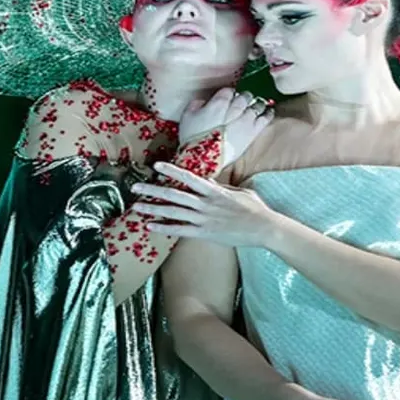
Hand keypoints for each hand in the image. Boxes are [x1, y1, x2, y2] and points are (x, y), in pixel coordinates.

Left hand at [131, 162, 275, 246]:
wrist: (263, 228)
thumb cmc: (254, 208)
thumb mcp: (238, 191)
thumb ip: (220, 187)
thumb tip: (207, 180)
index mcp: (213, 190)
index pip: (188, 177)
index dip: (171, 170)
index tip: (156, 165)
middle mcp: (205, 203)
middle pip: (173, 195)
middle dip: (152, 190)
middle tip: (135, 187)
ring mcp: (203, 219)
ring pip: (173, 212)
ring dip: (153, 209)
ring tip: (136, 206)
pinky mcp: (204, 233)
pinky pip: (180, 230)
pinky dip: (164, 228)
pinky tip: (150, 226)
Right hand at [179, 87, 272, 164]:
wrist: (203, 159)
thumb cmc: (192, 138)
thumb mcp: (186, 117)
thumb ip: (196, 104)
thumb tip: (203, 102)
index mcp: (219, 102)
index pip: (228, 91)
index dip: (228, 94)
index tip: (227, 97)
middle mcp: (235, 108)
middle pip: (244, 96)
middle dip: (243, 97)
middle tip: (242, 100)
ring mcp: (246, 120)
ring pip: (256, 105)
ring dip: (255, 104)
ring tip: (256, 105)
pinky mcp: (252, 133)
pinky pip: (264, 119)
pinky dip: (267, 114)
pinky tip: (268, 112)